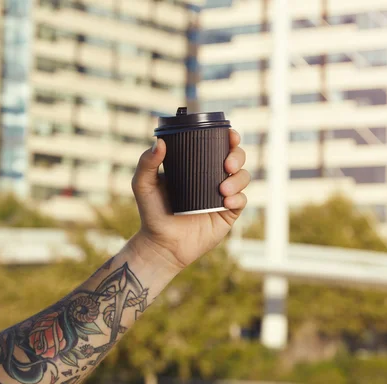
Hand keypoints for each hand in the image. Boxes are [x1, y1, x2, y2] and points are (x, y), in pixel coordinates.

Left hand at [131, 129, 249, 269]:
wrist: (162, 244)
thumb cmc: (152, 213)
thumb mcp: (143, 185)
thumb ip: (146, 163)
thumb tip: (159, 142)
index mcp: (196, 166)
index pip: (217, 146)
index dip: (229, 137)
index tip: (230, 135)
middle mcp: (212, 177)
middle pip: (236, 158)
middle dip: (237, 155)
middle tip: (227, 164)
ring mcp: (222, 195)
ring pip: (243, 177)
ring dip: (239, 178)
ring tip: (223, 189)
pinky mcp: (228, 213)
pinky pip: (242, 201)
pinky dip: (238, 198)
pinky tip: (226, 202)